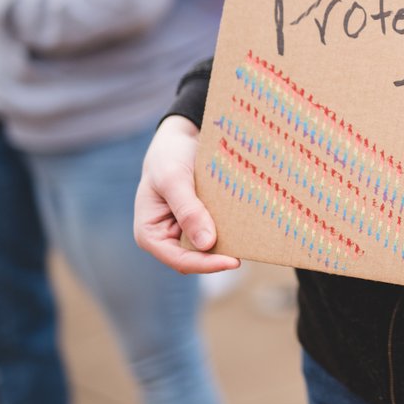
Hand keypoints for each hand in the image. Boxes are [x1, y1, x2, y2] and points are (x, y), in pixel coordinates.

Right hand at [133, 115, 239, 273]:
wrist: (181, 138)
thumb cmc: (169, 156)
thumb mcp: (174, 179)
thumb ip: (188, 211)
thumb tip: (207, 244)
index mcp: (150, 234)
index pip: (180, 260)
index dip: (206, 265)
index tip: (233, 261)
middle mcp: (167, 238)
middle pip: (198, 258)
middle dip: (221, 256)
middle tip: (250, 248)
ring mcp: (185, 231)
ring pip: (211, 248)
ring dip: (230, 244)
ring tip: (252, 238)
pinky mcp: (202, 222)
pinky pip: (219, 232)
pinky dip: (232, 231)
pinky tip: (249, 226)